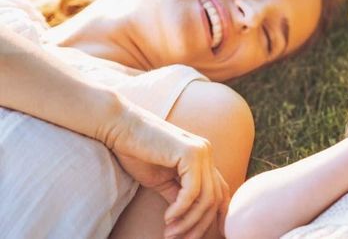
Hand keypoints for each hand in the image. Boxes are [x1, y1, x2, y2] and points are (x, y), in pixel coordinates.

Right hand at [104, 101, 228, 238]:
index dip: (215, 217)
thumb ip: (178, 196)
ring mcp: (201, 151)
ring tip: (171, 233)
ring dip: (189, 221)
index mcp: (202, 157)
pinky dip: (181, 209)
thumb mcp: (161, 181)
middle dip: (199, 225)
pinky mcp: (191, 153)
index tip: (197, 236)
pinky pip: (193, 191)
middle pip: (216, 198)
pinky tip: (168, 218)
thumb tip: (188, 220)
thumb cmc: (136, 152)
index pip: (220, 191)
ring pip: (206, 198)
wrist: (119, 127)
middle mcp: (206, 152)